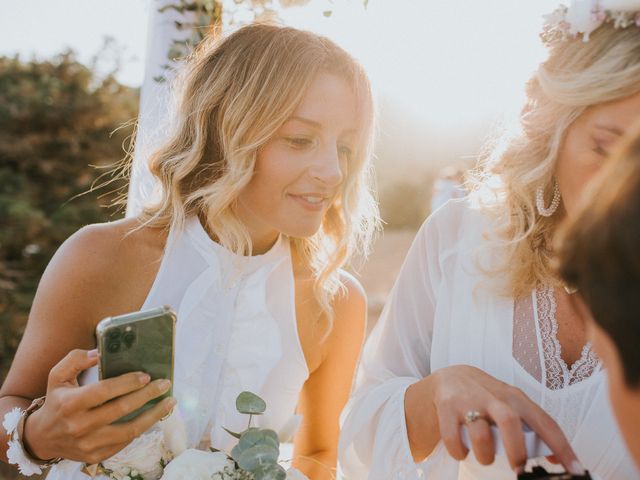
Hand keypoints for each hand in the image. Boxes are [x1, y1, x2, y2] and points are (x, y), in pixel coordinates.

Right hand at [23, 349, 175, 464]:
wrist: (42, 437)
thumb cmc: (56, 401)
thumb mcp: (57, 376)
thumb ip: (76, 359)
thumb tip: (99, 353)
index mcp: (70, 403)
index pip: (104, 391)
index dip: (127, 383)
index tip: (146, 376)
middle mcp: (79, 425)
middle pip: (121, 409)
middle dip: (147, 395)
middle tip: (164, 384)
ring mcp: (88, 443)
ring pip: (130, 430)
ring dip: (154, 415)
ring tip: (169, 402)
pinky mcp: (96, 456)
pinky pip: (125, 442)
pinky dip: (142, 428)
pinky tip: (154, 416)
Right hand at [406, 365, 584, 473]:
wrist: (451, 377)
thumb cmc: (488, 397)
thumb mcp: (511, 405)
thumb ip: (531, 426)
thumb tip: (555, 457)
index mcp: (517, 399)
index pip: (545, 423)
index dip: (562, 448)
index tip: (574, 470)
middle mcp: (494, 398)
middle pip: (510, 422)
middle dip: (517, 452)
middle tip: (519, 470)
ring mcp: (469, 401)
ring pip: (480, 433)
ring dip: (485, 455)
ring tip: (485, 458)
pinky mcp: (447, 407)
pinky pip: (453, 438)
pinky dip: (459, 452)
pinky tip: (463, 451)